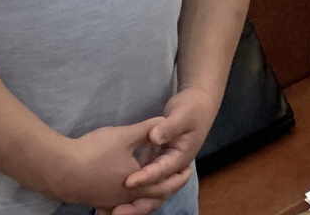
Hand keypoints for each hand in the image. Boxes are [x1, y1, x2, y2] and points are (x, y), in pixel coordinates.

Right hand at [48, 119, 185, 212]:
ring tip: (153, 182)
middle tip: (177, 178)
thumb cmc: (95, 153)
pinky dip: (128, 196)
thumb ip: (146, 130)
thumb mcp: (124, 136)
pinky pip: (119, 202)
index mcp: (137, 185)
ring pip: (135, 201)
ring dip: (147, 192)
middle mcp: (126, 198)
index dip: (178, 177)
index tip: (188, 171)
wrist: (59, 170)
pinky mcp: (96, 199)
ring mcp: (110, 201)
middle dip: (166, 187)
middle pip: (152, 197)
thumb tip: (163, 122)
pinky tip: (125, 186)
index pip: (165, 185)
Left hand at [109, 86, 219, 214]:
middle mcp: (172, 168)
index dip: (146, 177)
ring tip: (111, 211)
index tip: (128, 182)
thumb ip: (169, 127)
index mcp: (181, 158)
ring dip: (132, 202)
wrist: (198, 105)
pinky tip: (112, 197)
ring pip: (149, 191)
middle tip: (117, 211)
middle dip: (138, 204)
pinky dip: (130, 190)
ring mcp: (163, 166)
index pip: (162, 171)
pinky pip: (144, 181)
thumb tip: (155, 136)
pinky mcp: (155, 162)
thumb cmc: (192, 109)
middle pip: (157, 192)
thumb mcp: (182, 115)